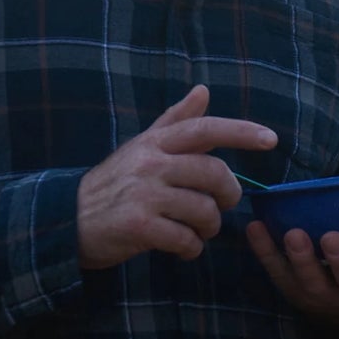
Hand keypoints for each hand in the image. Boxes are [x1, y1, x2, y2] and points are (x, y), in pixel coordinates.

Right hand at [76, 85, 277, 268]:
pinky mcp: (138, 226)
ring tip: (197, 231)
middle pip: (215, 174)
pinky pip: (186, 239)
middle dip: (229, 195)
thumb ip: (175, 121)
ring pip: (205, 210)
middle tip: (222, 206)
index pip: (205, 129)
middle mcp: (151, 163)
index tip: (271, 140)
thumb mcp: (141, 147)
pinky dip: (191, 249)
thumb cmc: (114, 183)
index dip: (242, 131)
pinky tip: (182, 248)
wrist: (66, 220)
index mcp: (155, 143)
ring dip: (209, 227)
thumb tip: (203, 90)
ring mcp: (144, 195)